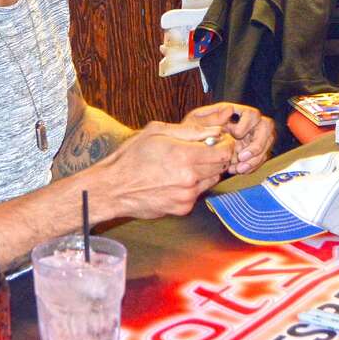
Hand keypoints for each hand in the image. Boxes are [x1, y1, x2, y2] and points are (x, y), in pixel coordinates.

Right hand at [94, 121, 235, 219]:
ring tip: (185, 164)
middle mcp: (189, 179)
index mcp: (185, 156)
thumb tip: (216, 131)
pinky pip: (198, 194)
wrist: (112, 189)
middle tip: (202, 150)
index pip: (224, 152)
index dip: (226, 144)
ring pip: (211, 180)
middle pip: (221, 166)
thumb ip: (191, 130)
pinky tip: (175, 179)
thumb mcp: (157, 132)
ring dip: (206, 171)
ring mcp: (187, 196)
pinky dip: (193, 185)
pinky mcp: (182, 209)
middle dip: (217, 156)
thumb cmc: (131, 157)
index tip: (220, 140)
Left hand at [180, 102, 275, 174]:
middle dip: (258, 144)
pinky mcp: (251, 151)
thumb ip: (212, 117)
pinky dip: (251, 166)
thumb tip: (230, 109)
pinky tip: (237, 170)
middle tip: (242, 156)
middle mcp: (247, 124)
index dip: (247, 125)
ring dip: (255, 158)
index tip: (235, 135)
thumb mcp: (196, 122)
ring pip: (267, 144)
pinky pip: (260, 158)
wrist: (189, 149)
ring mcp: (251, 137)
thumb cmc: (190, 131)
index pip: (253, 114)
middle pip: (267, 127)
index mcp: (234, 113)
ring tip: (238, 168)